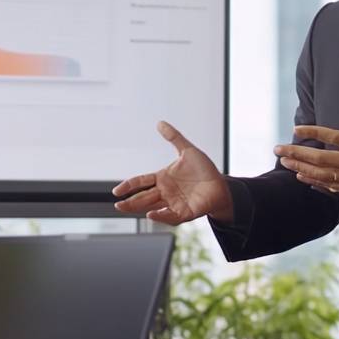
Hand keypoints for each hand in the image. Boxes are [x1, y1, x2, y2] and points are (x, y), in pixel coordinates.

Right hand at [112, 120, 232, 223]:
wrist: (222, 185)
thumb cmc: (205, 170)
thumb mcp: (188, 151)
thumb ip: (174, 137)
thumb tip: (160, 123)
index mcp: (163, 178)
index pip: (141, 182)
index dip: (129, 186)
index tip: (117, 190)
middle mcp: (165, 192)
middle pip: (143, 197)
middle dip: (129, 201)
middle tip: (117, 204)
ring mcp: (173, 203)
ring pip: (152, 207)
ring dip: (138, 208)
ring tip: (126, 208)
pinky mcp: (184, 213)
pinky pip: (170, 216)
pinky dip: (160, 216)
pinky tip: (150, 214)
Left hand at [274, 91, 338, 193]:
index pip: (333, 137)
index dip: (313, 133)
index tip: (296, 129)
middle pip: (321, 160)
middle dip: (297, 154)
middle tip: (278, 149)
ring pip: (322, 175)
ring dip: (301, 168)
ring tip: (284, 161)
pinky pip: (329, 186)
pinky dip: (313, 181)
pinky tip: (299, 176)